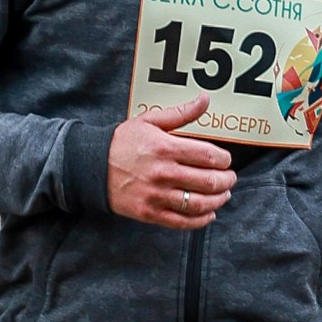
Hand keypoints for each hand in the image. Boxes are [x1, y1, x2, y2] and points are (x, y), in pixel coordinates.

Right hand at [109, 94, 236, 228]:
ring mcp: (156, 195)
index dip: (224, 160)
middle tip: (230, 178)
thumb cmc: (122, 142)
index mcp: (165, 148)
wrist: (92, 167)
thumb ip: (180, 113)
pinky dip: (201, 220)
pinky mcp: (150, 213)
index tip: (225, 160)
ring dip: (218, 200)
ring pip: (199, 203)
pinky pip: (182, 222)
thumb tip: (205, 100)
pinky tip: (209, 213)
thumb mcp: (149, 121)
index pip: (208, 156)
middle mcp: (163, 173)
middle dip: (226, 180)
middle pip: (209, 181)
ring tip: (223, 195)